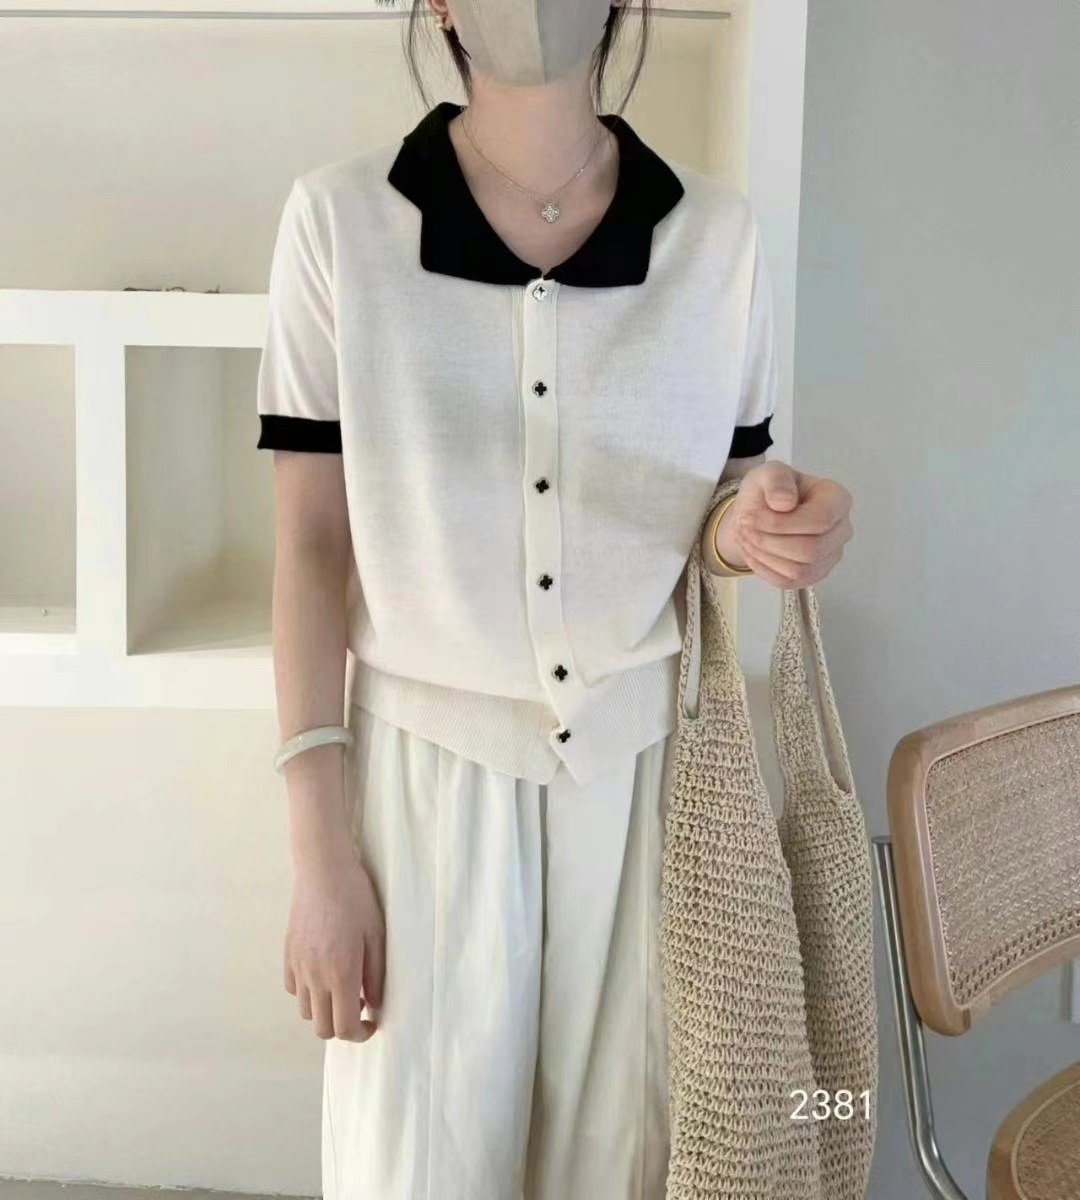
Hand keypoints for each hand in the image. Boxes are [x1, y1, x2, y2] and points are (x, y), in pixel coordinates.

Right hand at [284, 842, 384, 1042]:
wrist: (324, 870)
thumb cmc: (356, 899)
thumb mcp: (376, 936)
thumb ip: (376, 975)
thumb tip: (373, 1005)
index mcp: (341, 973)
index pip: (343, 1027)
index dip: (359, 1034)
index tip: (371, 1022)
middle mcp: (315, 976)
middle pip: (322, 1028)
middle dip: (342, 1027)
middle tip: (359, 1007)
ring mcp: (298, 966)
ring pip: (306, 1011)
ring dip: (325, 1010)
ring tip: (342, 989)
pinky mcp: (288, 955)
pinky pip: (294, 989)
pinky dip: (308, 992)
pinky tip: (324, 974)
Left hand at [727, 461, 852, 588]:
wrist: (760, 513)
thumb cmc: (770, 491)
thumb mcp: (768, 473)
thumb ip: (776, 480)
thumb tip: (785, 502)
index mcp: (837, 500)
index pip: (820, 520)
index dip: (781, 523)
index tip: (751, 515)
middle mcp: (841, 530)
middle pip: (810, 550)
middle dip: (769, 541)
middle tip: (744, 527)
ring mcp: (830, 556)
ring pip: (799, 570)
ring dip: (764, 555)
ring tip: (746, 537)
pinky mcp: (814, 575)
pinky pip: (789, 582)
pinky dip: (764, 569)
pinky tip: (753, 551)